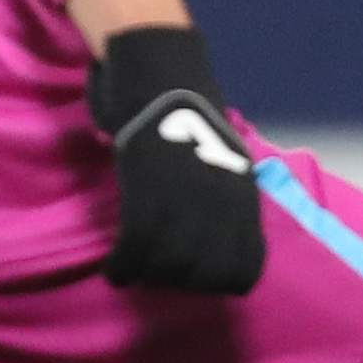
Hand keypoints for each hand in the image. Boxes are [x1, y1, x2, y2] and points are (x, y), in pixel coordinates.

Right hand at [88, 22, 267, 295]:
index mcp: (244, 202)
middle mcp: (221, 209)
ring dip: (149, 277)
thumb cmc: (191, 120)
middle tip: (159, 271)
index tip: (195, 274)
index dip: (220, 282)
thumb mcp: (228, 163)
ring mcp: (186, 204)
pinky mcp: (149, 195)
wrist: (164, 80)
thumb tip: (220, 238)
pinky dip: (123, 268)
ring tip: (134, 268)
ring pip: (170, 270)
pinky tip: (115, 270)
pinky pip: (136, 252)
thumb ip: (227, 202)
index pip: (246, 269)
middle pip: (206, 277)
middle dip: (181, 283)